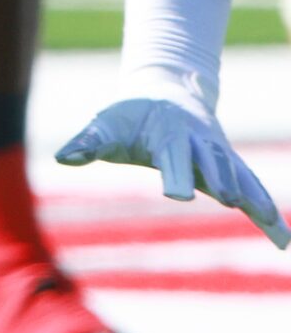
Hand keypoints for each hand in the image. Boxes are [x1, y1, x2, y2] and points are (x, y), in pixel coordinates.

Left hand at [58, 88, 285, 249]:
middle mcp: (201, 143)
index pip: (173, 156)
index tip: (178, 194)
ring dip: (256, 199)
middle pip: (213, 163)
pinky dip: (266, 211)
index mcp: (169, 134)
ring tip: (273, 231)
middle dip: (220, 180)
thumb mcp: (106, 126)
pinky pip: (252, 188)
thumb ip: (88, 142)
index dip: (176, 173)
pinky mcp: (229, 166)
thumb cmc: (130, 114)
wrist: (165, 91)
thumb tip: (63, 156)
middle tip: (229, 200)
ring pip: (242, 176)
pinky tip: (280, 241)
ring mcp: (219, 154)